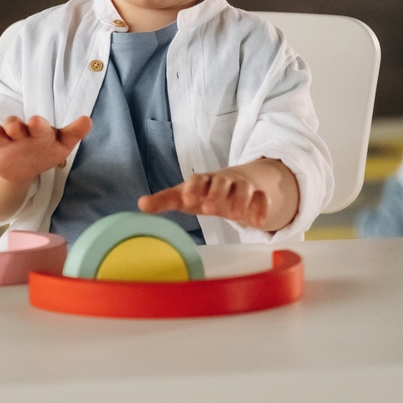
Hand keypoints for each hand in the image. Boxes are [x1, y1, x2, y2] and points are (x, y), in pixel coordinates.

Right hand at [0, 115, 91, 183]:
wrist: (25, 166)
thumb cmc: (45, 150)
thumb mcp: (61, 145)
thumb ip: (73, 132)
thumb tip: (89, 120)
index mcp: (36, 131)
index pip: (37, 126)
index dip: (37, 124)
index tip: (35, 122)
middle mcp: (18, 134)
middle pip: (12, 125)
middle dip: (13, 126)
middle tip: (15, 129)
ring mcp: (3, 144)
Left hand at [138, 159, 299, 231]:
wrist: (235, 184)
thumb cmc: (204, 192)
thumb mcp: (185, 196)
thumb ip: (165, 201)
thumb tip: (140, 205)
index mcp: (203, 180)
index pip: (197, 179)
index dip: (193, 188)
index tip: (188, 200)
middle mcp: (223, 181)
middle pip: (221, 182)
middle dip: (216, 193)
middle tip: (209, 208)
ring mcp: (242, 188)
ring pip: (244, 188)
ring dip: (240, 200)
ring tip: (234, 216)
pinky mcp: (258, 197)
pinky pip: (262, 199)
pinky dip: (261, 208)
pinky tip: (258, 222)